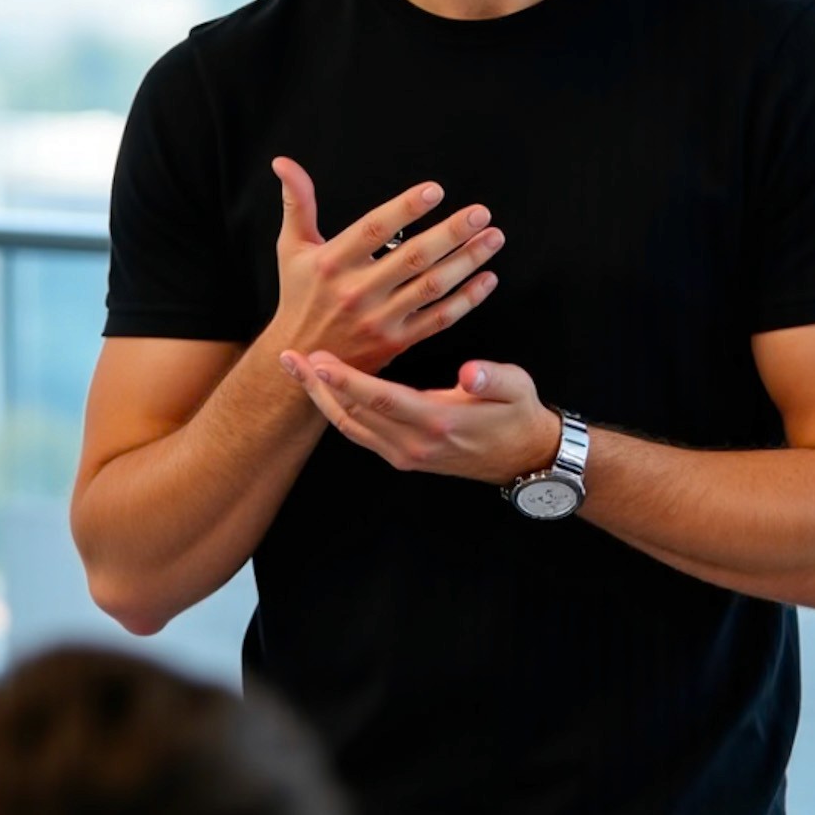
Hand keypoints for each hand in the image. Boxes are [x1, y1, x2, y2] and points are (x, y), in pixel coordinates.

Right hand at [267, 157, 503, 375]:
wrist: (304, 361)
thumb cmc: (299, 297)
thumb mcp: (291, 249)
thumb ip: (297, 203)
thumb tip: (284, 162)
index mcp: (332, 263)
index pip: (373, 230)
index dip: (405, 208)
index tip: (435, 191)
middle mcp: (357, 291)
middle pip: (412, 258)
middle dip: (451, 233)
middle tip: (480, 213)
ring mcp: (380, 320)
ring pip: (432, 287)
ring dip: (467, 261)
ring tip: (493, 238)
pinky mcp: (397, 342)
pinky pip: (438, 320)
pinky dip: (467, 300)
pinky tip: (488, 278)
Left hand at [277, 350, 559, 484]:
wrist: (525, 457)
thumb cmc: (518, 413)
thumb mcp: (516, 388)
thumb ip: (493, 377)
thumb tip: (471, 371)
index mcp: (438, 422)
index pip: (382, 400)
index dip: (347, 380)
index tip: (319, 359)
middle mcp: (414, 444)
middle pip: (353, 415)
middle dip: (318, 386)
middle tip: (289, 357)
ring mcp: (405, 454)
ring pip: (351, 427)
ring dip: (321, 399)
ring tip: (296, 370)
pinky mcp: (403, 455)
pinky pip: (361, 433)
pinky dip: (338, 410)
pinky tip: (324, 389)